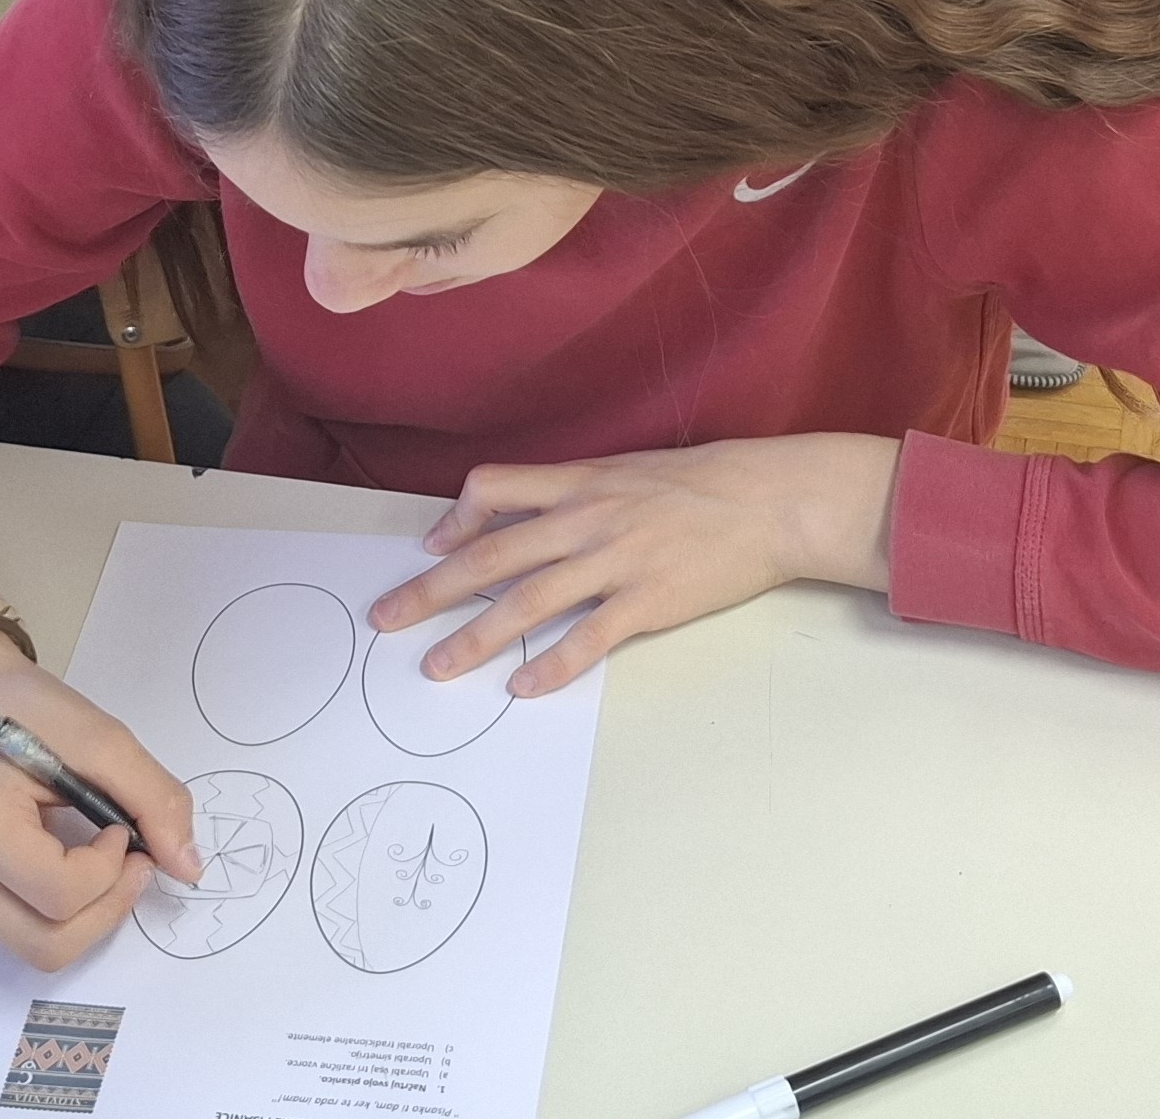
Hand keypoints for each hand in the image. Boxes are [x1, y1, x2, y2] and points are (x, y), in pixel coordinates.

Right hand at [0, 630, 201, 967]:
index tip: (120, 827)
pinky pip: (21, 936)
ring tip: (98, 859)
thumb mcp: (101, 738)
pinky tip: (65, 865)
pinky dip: (60, 915)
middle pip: (49, 944)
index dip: (111, 869)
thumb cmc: (28, 710)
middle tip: (129, 857)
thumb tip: (189, 869)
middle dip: (107, 906)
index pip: (61, 894)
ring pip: (39, 949)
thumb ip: (154, 800)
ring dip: (89, 914)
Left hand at [367, 435, 903, 695]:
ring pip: (526, 603)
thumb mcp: (631, 471)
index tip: (432, 548)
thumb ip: (581, 493)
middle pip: (491, 557)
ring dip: (474, 638)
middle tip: (387, 618)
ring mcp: (615, 561)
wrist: (772, 499)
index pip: (493, 490)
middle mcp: (586, 519)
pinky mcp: (647, 602)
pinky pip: (587, 639)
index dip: (454, 520)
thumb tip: (540, 519)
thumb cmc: (706, 483)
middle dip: (430, 589)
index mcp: (580, 481)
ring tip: (437, 666)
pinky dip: (552, 666)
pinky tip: (523, 688)